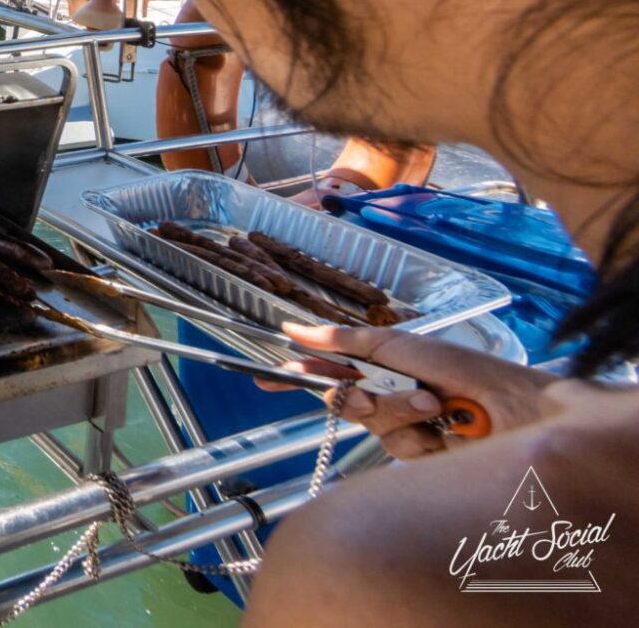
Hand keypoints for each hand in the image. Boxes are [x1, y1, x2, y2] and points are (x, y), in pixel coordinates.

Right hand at [260, 321, 556, 458]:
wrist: (519, 411)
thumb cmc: (468, 370)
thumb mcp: (402, 347)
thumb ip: (348, 341)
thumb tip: (295, 328)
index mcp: (386, 365)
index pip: (333, 370)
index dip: (301, 376)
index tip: (267, 381)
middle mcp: (392, 396)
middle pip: (344, 403)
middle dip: (355, 400)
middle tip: (366, 396)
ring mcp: (408, 428)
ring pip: (371, 427)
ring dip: (398, 413)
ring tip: (433, 406)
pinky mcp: (423, 459)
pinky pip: (397, 450)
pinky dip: (418, 438)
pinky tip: (443, 431)